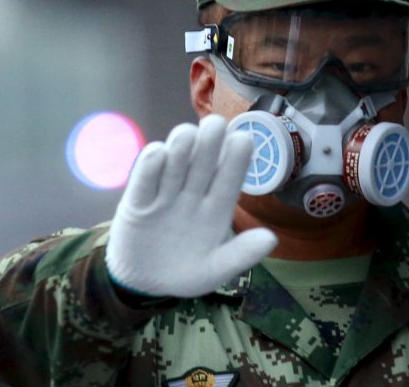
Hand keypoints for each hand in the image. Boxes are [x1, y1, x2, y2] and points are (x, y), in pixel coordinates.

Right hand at [105, 114, 277, 297]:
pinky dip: (149, 166)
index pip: (228, 180)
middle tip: (216, 124)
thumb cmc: (184, 273)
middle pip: (202, 163)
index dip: (236, 160)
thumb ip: (239, 256)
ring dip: (181, 148)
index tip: (244, 139)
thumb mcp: (213, 272)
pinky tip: (158, 153)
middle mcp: (192, 194)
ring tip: (187, 135)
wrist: (142, 283)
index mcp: (216, 209)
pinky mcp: (137, 201)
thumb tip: (271, 239)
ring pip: (175, 164)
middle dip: (209, 142)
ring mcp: (164, 194)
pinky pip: (144, 181)